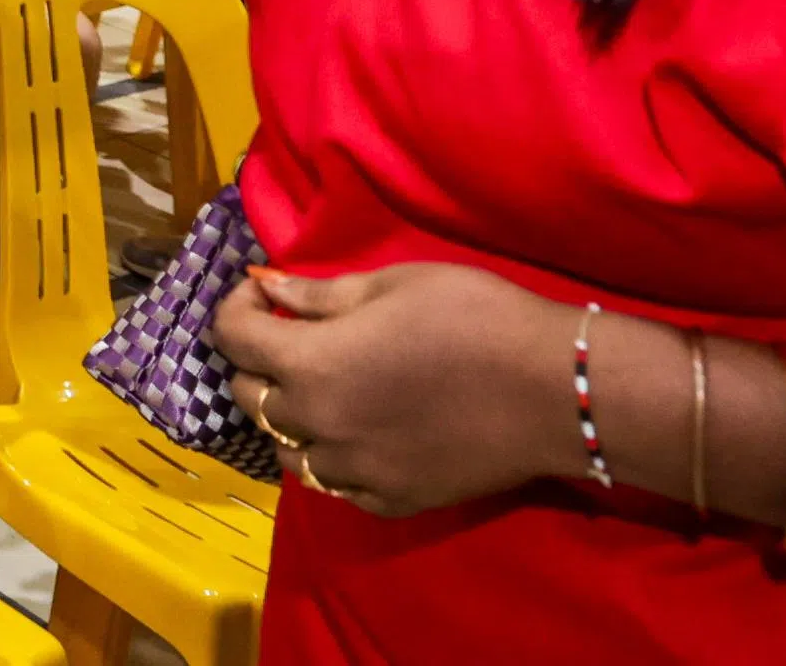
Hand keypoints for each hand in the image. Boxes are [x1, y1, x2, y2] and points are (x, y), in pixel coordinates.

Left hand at [215, 262, 582, 515]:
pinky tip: (357, 434)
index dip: (236, 309)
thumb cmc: (473, 318)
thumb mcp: (391, 284)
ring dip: (289, 418)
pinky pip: (337, 486)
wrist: (552, 390)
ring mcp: (356, 472)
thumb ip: (319, 295)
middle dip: (255, 363)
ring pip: (286, 452)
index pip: (233, 339)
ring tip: (320, 390)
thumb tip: (268, 288)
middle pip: (249, 398)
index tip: (257, 295)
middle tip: (288, 338)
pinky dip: (333, 460)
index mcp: (312, 365)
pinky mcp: (393, 501)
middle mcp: (321, 426)